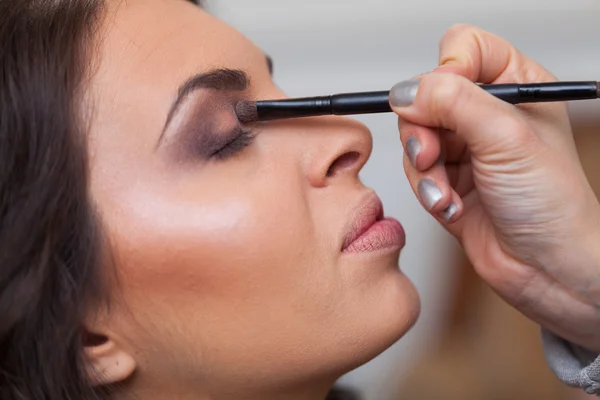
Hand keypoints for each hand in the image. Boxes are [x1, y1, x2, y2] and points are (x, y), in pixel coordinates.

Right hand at [389, 24, 599, 351]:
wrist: (547, 269)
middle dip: (425, 130)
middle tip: (433, 154)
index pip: (464, 49)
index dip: (446, 70)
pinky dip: (428, 191)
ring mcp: (466, 148)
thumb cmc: (554, 206)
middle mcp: (488, 114)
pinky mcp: (449, 180)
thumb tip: (407, 90)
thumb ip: (453, 103)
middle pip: (428, 96)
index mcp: (516, 87)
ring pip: (415, 136)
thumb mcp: (506, 139)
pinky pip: (416, 173)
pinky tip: (452, 207)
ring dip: (426, 170)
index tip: (442, 100)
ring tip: (447, 192)